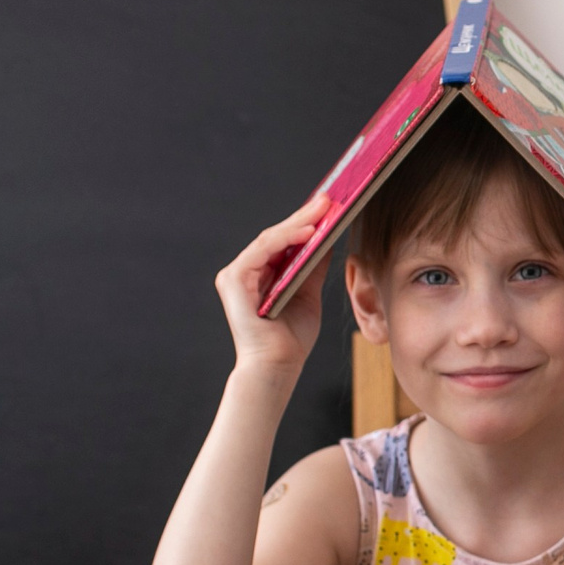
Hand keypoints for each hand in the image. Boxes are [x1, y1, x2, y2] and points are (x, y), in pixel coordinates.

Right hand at [214, 195, 329, 376]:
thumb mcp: (309, 293)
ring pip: (269, 239)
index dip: (306, 221)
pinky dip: (285, 239)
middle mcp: (244, 271)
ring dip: (298, 222)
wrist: (278, 366)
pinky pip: (262, 251)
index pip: (283, 241)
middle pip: (277, 236)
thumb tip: (328, 238)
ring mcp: (236, 274)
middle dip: (304, 216)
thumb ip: (313, 267)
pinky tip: (308, 231)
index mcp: (260, 274)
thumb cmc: (292, 337)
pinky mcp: (234, 280)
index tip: (330, 205)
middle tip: (329, 198)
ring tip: (323, 209)